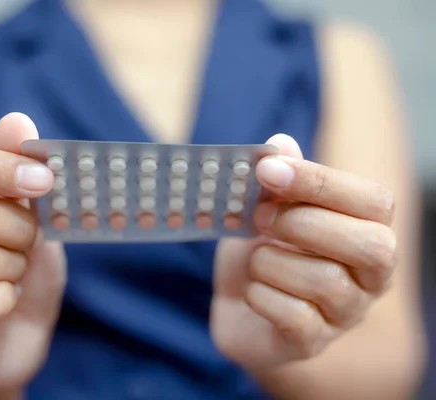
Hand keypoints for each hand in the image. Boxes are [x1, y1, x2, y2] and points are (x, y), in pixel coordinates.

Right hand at [0, 113, 65, 389]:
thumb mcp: (30, 214)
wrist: (18, 333)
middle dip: (12, 224)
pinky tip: (6, 299)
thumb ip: (18, 171)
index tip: (42, 180)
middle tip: (32, 239)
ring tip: (17, 270)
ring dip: (8, 264)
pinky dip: (0, 301)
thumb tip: (18, 122)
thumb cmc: (20, 265)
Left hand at [211, 134, 395, 371]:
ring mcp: (345, 314)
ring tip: (254, 257)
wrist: (237, 304)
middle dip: (303, 223)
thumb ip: (279, 179)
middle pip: (372, 246)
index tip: (269, 170)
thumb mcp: (266, 207)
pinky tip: (252, 289)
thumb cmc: (262, 248)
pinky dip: (262, 296)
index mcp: (367, 231)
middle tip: (259, 216)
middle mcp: (370, 277)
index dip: (322, 181)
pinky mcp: (311, 343)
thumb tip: (281, 144)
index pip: (375, 201)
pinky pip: (295, 317)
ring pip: (327, 281)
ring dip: (272, 261)